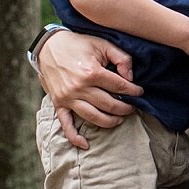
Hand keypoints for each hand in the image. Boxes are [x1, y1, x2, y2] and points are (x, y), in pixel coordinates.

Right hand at [36, 31, 141, 151]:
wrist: (48, 46)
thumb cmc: (78, 44)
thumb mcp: (102, 44)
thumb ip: (121, 58)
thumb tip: (131, 77)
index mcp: (91, 73)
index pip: (119, 87)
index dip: (133, 91)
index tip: (139, 92)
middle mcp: (79, 88)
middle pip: (109, 105)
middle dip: (125, 108)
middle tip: (132, 107)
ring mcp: (68, 98)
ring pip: (93, 117)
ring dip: (109, 121)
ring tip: (119, 119)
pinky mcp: (58, 103)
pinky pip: (66, 124)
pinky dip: (74, 137)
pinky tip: (85, 144)